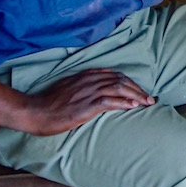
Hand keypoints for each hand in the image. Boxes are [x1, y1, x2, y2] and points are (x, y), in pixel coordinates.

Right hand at [24, 68, 153, 134]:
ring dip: (136, 95)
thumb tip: (97, 90)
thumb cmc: (50, 103)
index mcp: (86, 75)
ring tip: (147, 103)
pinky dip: (124, 102)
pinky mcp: (87, 105)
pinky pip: (110, 101)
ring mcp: (88, 92)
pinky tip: (133, 107)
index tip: (140, 91)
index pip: (115, 75)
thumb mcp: (68, 88)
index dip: (131, 82)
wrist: (35, 112)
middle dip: (138, 88)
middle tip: (150, 99)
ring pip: (120, 88)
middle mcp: (90, 80)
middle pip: (121, 80)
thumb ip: (83, 85)